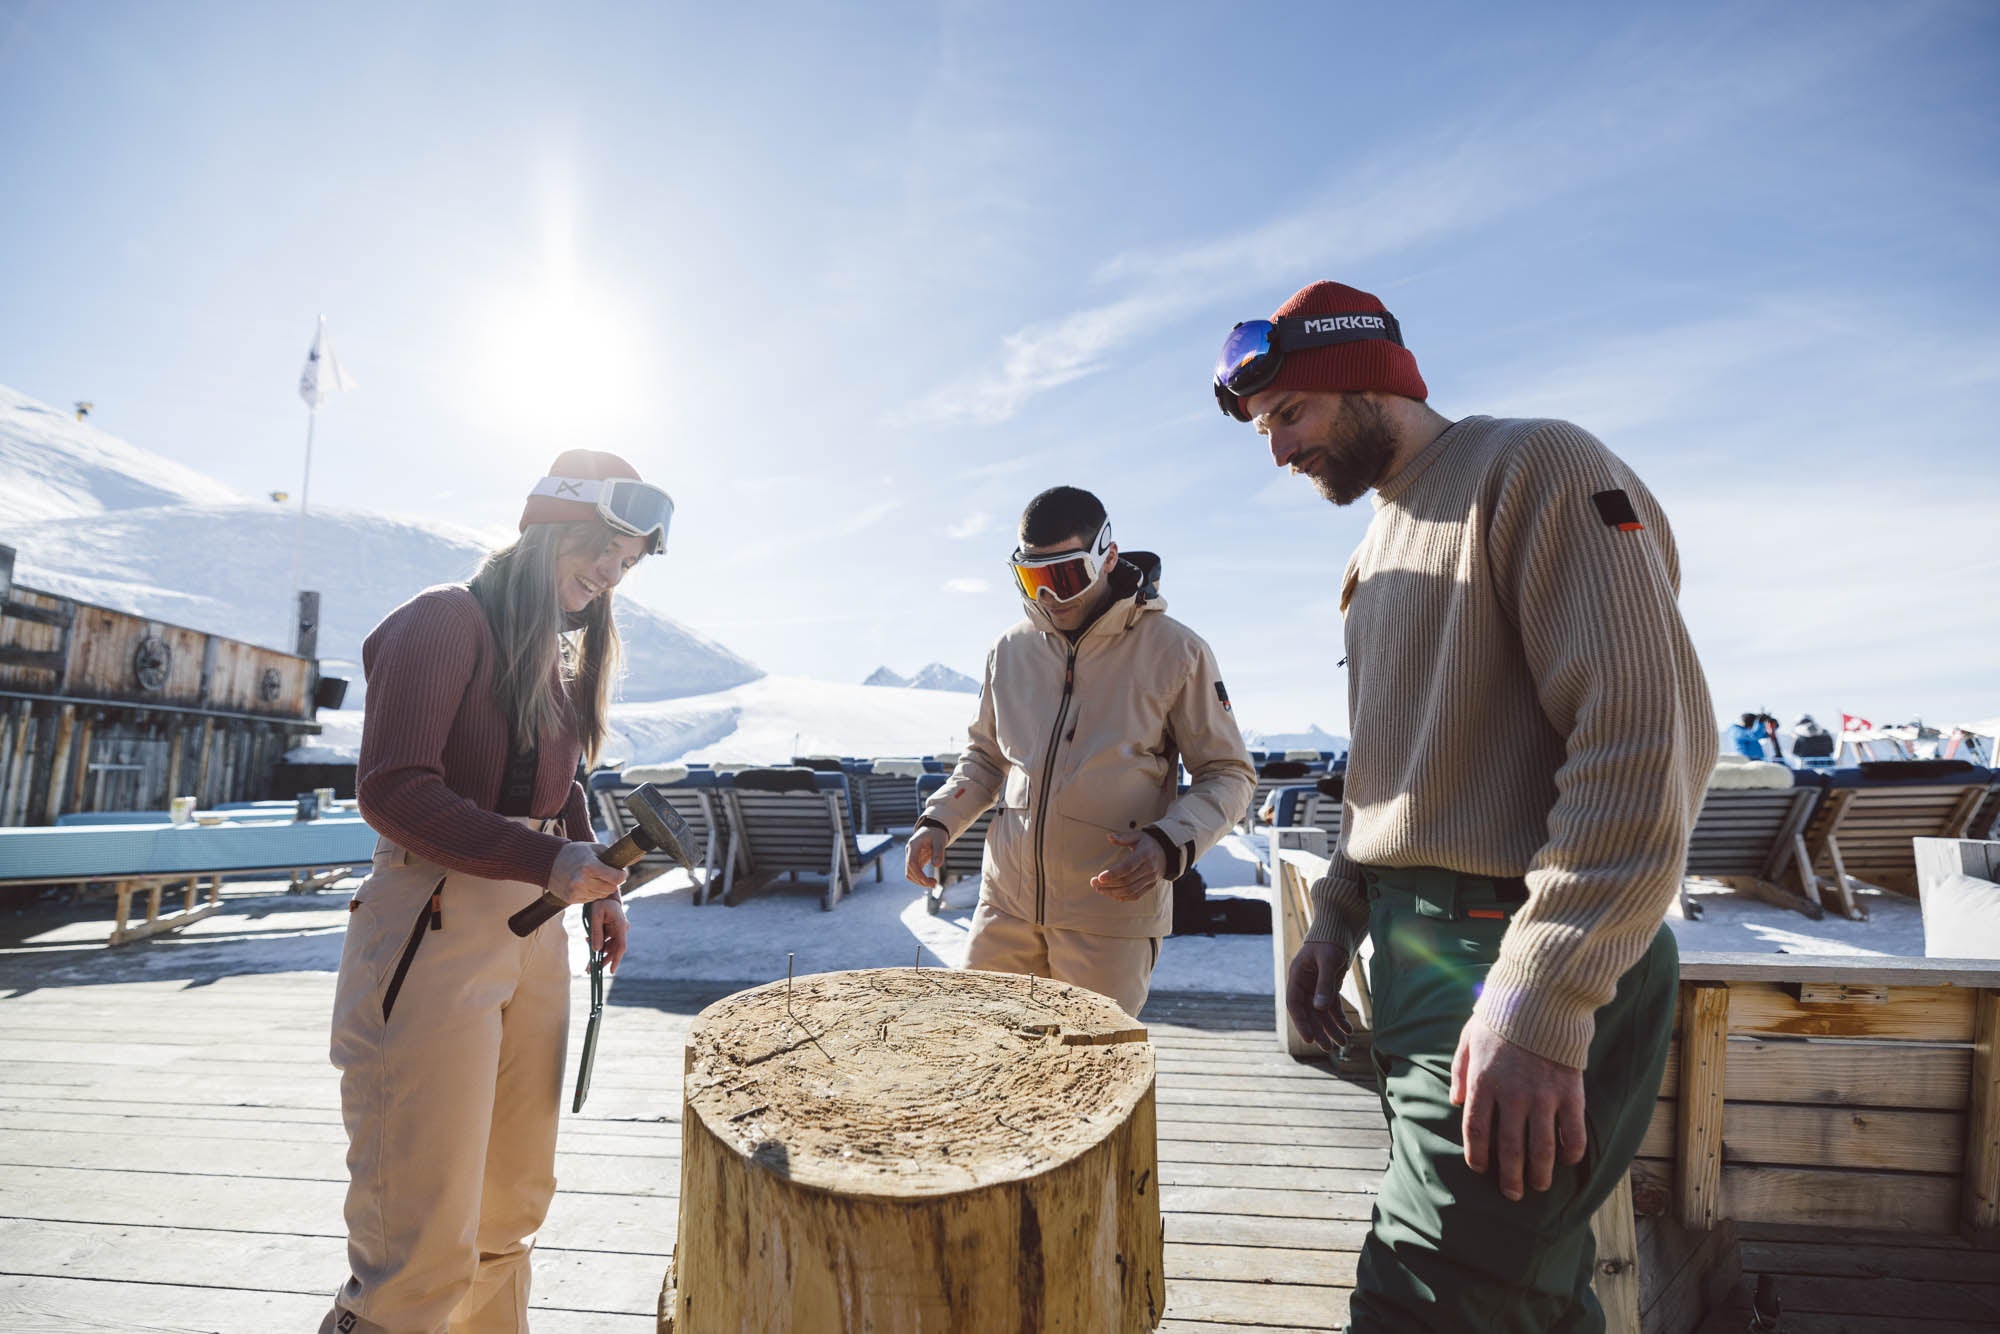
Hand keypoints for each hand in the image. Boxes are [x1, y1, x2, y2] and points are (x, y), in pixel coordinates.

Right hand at [551, 840, 627, 906]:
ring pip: (601, 896)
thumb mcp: (595, 848)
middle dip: (611, 882)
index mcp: (589, 866)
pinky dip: (591, 893)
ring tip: (593, 878)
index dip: (621, 875)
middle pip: (610, 889)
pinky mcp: (571, 899)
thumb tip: (639, 856)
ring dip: (601, 889)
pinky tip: (584, 884)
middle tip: (605, 874)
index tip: (619, 872)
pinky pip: (590, 900)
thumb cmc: (576, 852)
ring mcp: (576, 891)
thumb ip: (615, 854)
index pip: (617, 878)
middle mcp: (582, 880)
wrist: (550, 862)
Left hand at [586, 896, 629, 973]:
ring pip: (609, 947)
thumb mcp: (596, 916)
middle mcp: (622, 930)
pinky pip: (606, 941)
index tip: (611, 971)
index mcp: (621, 925)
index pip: (621, 946)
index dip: (616, 960)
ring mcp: (617, 931)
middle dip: (603, 961)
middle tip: (591, 970)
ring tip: (587, 963)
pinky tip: (588, 941)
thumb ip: (596, 932)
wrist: (604, 895)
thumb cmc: (600, 902)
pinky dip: (597, 945)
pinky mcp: (612, 931)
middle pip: (614, 950)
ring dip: (598, 954)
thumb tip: (596, 949)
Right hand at [904, 826, 947, 888]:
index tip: (928, 882)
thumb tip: (936, 865)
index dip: (918, 874)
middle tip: (935, 884)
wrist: (933, 829)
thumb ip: (938, 852)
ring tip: (934, 883)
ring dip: (920, 881)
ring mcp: (911, 857)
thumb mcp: (940, 840)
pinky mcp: (915, 861)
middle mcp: (909, 852)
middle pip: (909, 870)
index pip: (911, 862)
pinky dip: (921, 879)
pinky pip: (915, 873)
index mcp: (913, 845)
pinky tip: (930, 881)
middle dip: (920, 880)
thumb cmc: (936, 833)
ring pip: (910, 874)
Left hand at [1091, 832, 1165, 900]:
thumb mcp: (1137, 836)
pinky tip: (1111, 894)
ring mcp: (1150, 879)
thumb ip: (1123, 837)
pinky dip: (1123, 897)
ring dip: (1113, 892)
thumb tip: (1109, 837)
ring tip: (1099, 889)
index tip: (1100, 877)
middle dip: (1108, 884)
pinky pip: (1136, 895)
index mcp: (1145, 855)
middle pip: (1127, 881)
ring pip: (1130, 890)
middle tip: (1094, 882)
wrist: (1166, 853)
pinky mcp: (1150, 886)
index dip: (1113, 873)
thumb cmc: (1148, 844)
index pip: (1128, 867)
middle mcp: (1149, 869)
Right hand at [1284, 942, 1352, 1050]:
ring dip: (1331, 1028)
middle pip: (1309, 1013)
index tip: (1310, 1038)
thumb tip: (1320, 1008)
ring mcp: (1316, 988)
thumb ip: (1324, 984)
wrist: (1339, 931)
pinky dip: (1339, 1019)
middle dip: (1319, 1031)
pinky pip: (1332, 1008)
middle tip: (1328, 1048)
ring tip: (1342, 1043)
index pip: (1294, 1004)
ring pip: (1321, 1014)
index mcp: (1296, 977)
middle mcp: (1304, 986)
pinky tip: (1348, 1030)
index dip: (1301, 1023)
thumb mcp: (1327, 961)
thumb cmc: (1330, 942)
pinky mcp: (1328, 989)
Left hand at [1451, 1012, 1586, 1200]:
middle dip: (1510, 1176)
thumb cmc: (1501, 1017)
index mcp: (1483, 1083)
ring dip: (1539, 1173)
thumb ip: (1459, 1071)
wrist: (1540, 996)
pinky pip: (1572, 1132)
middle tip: (1513, 1194)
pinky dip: (1570, 1152)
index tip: (1480, 1169)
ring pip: (1540, 1148)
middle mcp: (1511, 1095)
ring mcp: (1542, 1096)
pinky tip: (1567, 1161)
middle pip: (1508, 1148)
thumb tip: (1454, 1101)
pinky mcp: (1570, 1093)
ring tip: (1539, 1186)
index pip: (1476, 1131)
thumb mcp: (1468, 1039)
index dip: (1477, 1156)